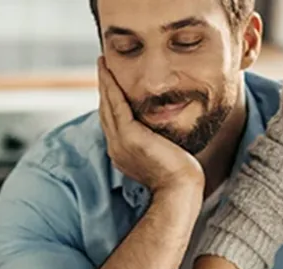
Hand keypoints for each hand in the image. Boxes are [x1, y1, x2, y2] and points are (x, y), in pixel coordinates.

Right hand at [97, 57, 203, 193]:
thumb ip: (156, 141)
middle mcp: (116, 146)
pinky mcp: (128, 136)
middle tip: (102, 66)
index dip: (109, 100)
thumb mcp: (163, 154)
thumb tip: (163, 132)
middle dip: (103, 87)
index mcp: (122, 152)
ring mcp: (120, 142)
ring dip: (104, 82)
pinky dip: (111, 86)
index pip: (112, 121)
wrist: (180, 189)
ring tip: (102, 64)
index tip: (110, 84)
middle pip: (105, 110)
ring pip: (107, 105)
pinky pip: (116, 104)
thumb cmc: (179, 176)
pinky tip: (109, 72)